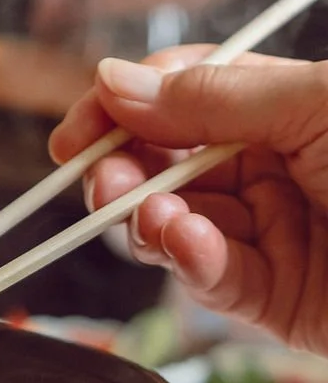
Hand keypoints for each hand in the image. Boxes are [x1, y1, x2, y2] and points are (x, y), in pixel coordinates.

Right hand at [49, 46, 327, 353]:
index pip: (185, 98)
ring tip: (146, 215)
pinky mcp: (275, 301)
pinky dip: (191, 262)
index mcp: (286, 109)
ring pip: (178, 228)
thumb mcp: (316, 106)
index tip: (79, 127)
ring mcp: (272, 235)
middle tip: (100, 178)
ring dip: (150, 221)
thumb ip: (215, 97)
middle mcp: (274, 170)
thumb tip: (120, 82)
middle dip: (126, 171)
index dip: (128, 109)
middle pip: (168, 167)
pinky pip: (214, 278)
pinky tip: (186, 244)